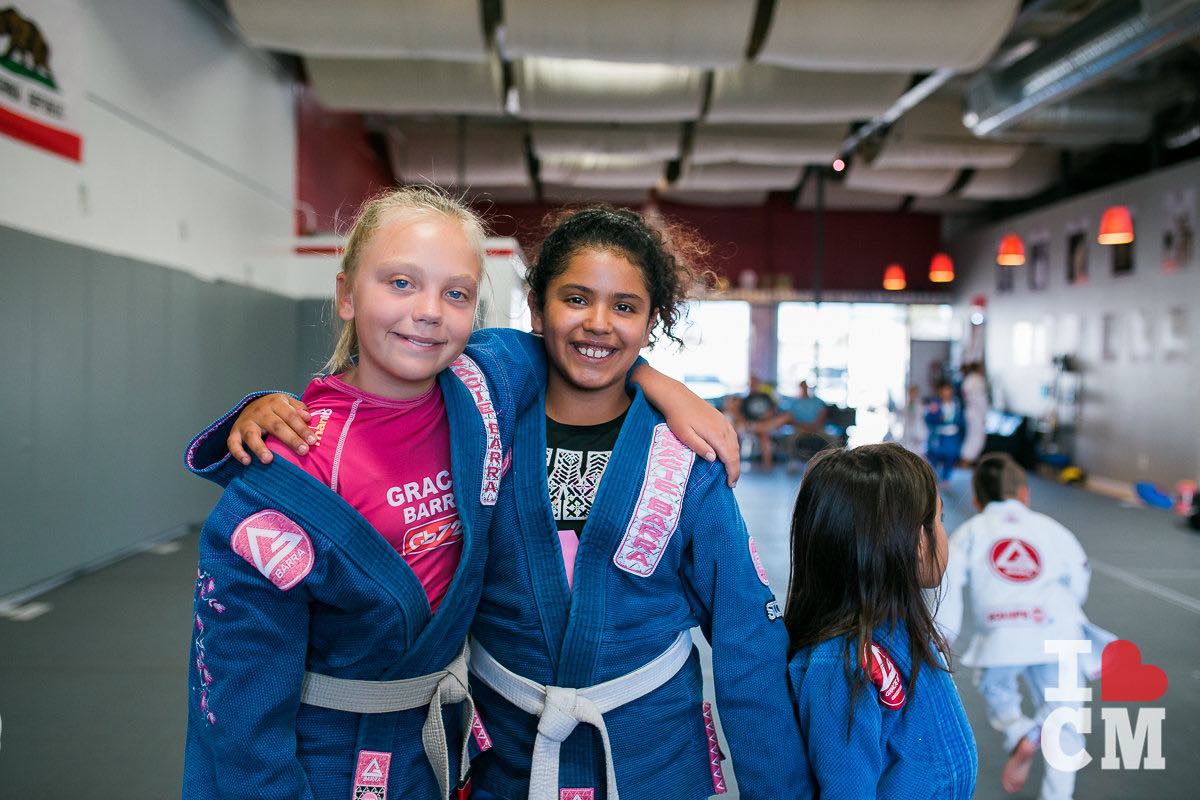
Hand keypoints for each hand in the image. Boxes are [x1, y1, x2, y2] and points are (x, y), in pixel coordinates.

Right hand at [228, 394, 312, 464]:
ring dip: (260, 448)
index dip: (302, 428)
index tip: (312, 441)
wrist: (251, 405)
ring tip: (268, 460)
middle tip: (303, 451)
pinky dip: (238, 453)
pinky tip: (247, 461)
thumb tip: (308, 417)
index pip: (291, 416)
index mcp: (275, 403)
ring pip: (252, 435)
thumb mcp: (287, 403)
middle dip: (290, 439)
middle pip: (276, 426)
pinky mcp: (235, 433)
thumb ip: (298, 409)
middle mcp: (260, 412)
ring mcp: (246, 423)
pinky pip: (233, 443)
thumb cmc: (275, 409)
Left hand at [632, 364, 740, 485]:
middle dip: (735, 468)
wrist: (676, 396)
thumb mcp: (684, 435)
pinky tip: (728, 451)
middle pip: (735, 451)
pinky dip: (733, 446)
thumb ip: (699, 447)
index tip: (731, 484)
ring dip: (735, 457)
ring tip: (730, 470)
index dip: (732, 472)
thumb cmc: (677, 417)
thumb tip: (713, 459)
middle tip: (731, 482)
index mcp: (715, 434)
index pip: (730, 457)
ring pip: (735, 443)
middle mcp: (723, 427)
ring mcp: (723, 421)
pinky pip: (731, 435)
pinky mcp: (720, 418)